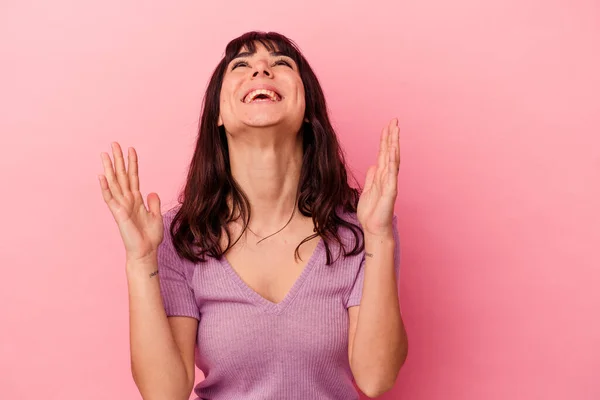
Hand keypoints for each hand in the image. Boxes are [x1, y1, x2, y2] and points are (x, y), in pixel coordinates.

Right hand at [98, 142, 163, 263]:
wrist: (146, 251)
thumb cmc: (150, 236)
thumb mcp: (156, 216)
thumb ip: (153, 202)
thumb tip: (152, 191)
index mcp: (136, 199)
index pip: (133, 177)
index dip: (133, 163)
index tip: (131, 149)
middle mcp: (127, 200)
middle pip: (122, 175)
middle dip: (118, 159)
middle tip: (114, 143)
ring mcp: (121, 206)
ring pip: (114, 183)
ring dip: (109, 168)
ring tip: (104, 153)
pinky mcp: (118, 213)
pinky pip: (110, 198)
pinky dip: (105, 187)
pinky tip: (101, 175)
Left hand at [357, 118, 399, 236]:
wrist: (373, 228)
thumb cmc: (371, 212)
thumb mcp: (367, 190)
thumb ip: (371, 177)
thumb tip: (373, 165)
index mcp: (381, 175)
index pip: (384, 153)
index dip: (385, 139)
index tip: (388, 125)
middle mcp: (387, 177)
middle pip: (390, 153)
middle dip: (392, 137)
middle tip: (394, 121)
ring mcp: (390, 183)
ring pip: (393, 160)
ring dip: (394, 145)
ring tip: (395, 131)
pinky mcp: (390, 191)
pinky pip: (392, 175)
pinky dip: (392, 163)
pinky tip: (393, 152)